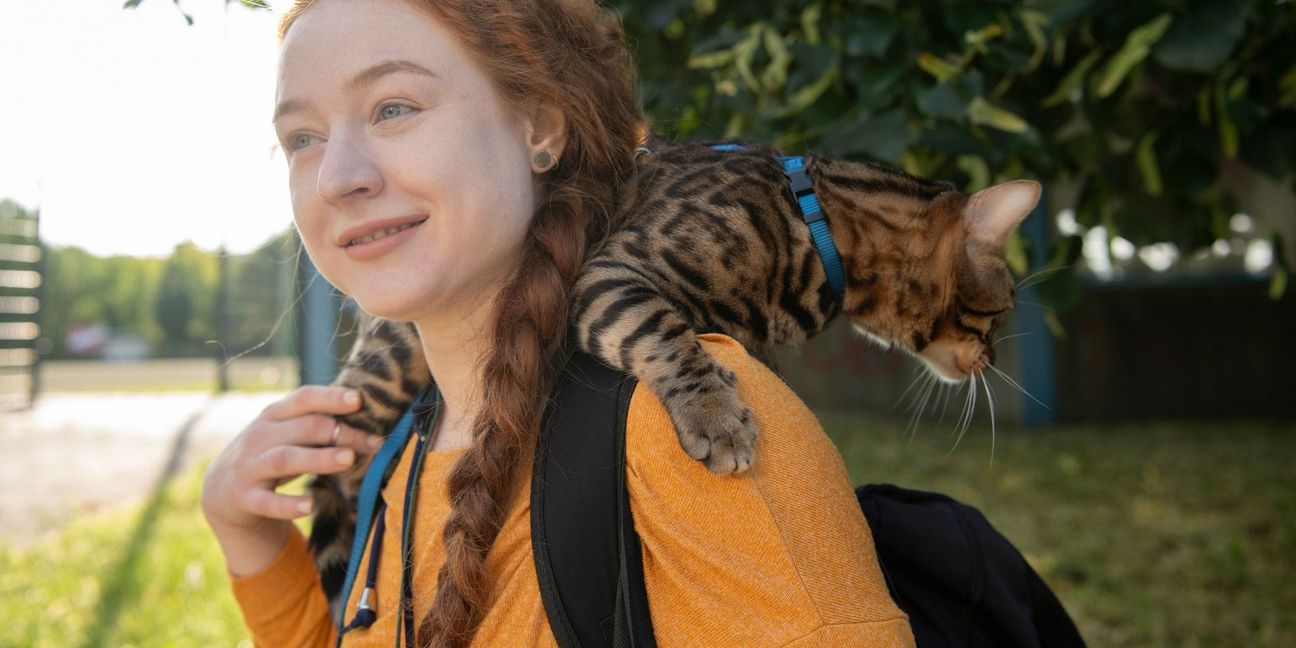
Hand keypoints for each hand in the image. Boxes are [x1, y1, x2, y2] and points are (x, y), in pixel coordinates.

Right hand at [201, 385, 380, 574]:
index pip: (303, 399)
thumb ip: (317, 424)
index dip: (330, 397)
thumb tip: (369, 420)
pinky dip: (288, 504)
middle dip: (340, 433)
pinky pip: (267, 501)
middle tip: (372, 442)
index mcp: (274, 415)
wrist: (220, 490)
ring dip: (318, 458)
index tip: (358, 400)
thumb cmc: (269, 454)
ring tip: (348, 460)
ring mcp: (250, 467)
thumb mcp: (285, 433)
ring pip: (286, 459)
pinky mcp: (245, 497)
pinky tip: (310, 505)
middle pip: (304, 428)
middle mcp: (260, 436)